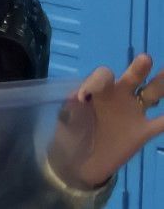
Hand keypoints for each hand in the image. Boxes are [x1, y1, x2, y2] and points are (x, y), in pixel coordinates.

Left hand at [50, 53, 163, 188]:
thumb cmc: (69, 133)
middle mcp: (118, 95)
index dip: (97, 82)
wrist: (78, 161)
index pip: (103, 76)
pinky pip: (161, 123)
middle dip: (138, 69)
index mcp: (97, 89)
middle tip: (145, 59)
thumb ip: (73, 108)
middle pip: (132, 78)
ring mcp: (132, 112)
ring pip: (151, 94)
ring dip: (160, 84)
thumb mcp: (66, 119)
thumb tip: (80, 98)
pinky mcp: (142, 132)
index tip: (84, 97)